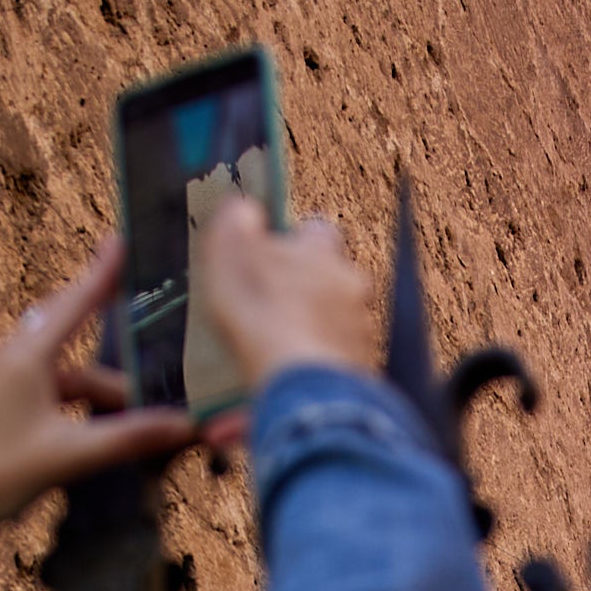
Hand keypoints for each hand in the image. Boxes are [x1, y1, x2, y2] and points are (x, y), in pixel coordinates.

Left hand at [0, 238, 199, 590]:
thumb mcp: (68, 456)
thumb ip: (127, 439)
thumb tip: (184, 427)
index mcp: (26, 357)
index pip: (74, 302)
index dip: (101, 272)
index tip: (121, 239)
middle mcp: (12, 361)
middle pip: (71, 335)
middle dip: (112, 342)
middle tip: (146, 329)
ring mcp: (2, 385)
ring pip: (65, 376)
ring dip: (102, 395)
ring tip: (141, 420)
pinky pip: (49, 395)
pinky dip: (79, 409)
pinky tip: (99, 433)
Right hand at [195, 207, 373, 402]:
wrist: (297, 381)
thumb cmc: (260, 314)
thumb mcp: (229, 254)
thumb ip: (235, 222)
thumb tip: (243, 209)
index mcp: (321, 250)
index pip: (317, 230)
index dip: (295, 241)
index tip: (275, 256)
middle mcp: (351, 283)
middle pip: (331, 275)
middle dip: (309, 286)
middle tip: (275, 305)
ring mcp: (360, 326)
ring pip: (339, 317)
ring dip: (317, 324)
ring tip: (283, 342)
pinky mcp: (361, 365)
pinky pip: (340, 354)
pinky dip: (322, 357)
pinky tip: (298, 369)